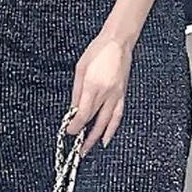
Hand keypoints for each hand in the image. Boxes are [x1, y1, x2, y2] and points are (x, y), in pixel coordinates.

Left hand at [66, 30, 133, 155]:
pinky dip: (112, 128)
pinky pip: (117, 115)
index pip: (83, 113)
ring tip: (90, 148)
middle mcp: (106, 93)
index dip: (75, 125)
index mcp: (93, 86)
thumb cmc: (97, 51)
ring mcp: (116, 95)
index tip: (69, 130)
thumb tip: (73, 109)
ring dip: (98, 137)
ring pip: (107, 122)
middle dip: (85, 137)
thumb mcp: (80, 69)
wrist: (118, 42)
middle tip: (78, 149)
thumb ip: (76, 91)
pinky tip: (107, 137)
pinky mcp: (122, 94)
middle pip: (94, 121)